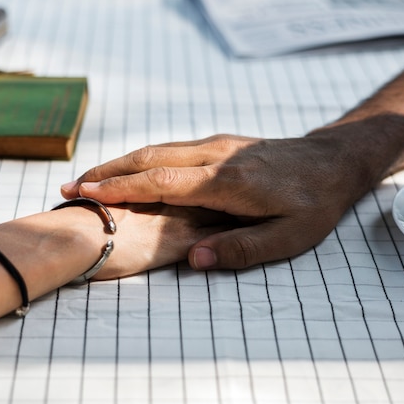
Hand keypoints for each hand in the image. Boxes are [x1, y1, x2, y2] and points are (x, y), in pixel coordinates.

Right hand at [61, 131, 376, 269]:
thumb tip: (194, 260)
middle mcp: (214, 156)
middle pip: (149, 158)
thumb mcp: (290, 236)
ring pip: (157, 149)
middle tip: (69, 188)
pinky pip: (170, 148)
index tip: (85, 195)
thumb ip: (242, 249)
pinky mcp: (219, 143)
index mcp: (227, 182)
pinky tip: (128, 170)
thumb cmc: (314, 203)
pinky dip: (141, 159)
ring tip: (87, 179)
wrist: (334, 160)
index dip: (120, 188)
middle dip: (107, 173)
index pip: (161, 180)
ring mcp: (216, 145)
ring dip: (119, 163)